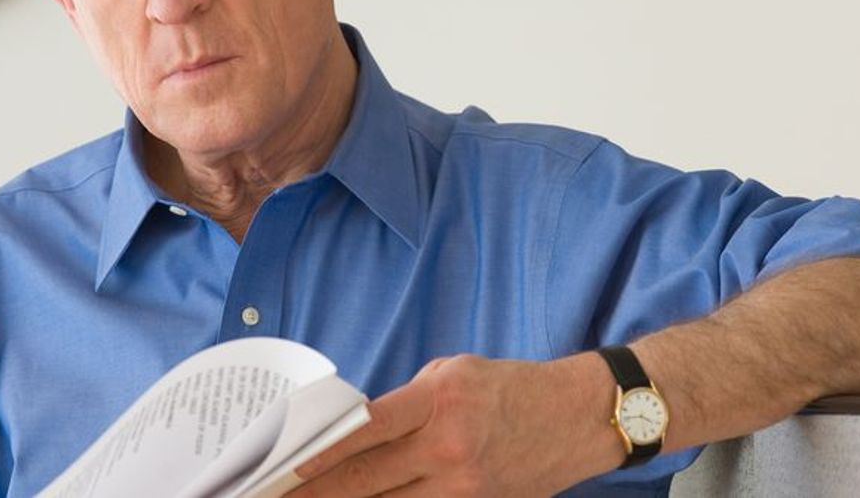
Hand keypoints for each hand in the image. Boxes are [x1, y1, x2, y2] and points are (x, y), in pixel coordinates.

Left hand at [287, 353, 622, 496]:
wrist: (577, 416)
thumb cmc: (509, 386)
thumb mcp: (453, 374)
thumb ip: (404, 403)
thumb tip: (354, 432)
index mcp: (439, 399)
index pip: (365, 428)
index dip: (319, 452)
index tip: (282, 467)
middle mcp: (449, 446)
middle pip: (367, 477)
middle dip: (316, 493)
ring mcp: (465, 485)